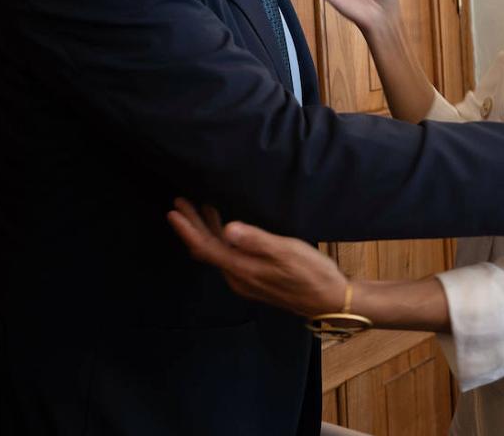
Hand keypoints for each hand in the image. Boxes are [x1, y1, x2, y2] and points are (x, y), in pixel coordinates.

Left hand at [167, 199, 346, 317]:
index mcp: (242, 270)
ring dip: (206, 231)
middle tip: (181, 202)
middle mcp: (237, 278)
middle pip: (207, 250)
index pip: (205, 248)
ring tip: (199, 208)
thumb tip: (227, 229)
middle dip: (192, 226)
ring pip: (217, 253)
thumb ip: (256, 241)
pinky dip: (220, 239)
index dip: (188, 229)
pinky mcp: (255, 279)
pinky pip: (228, 257)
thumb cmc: (311, 273)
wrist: (330, 300)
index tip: (174, 210)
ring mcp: (245, 280)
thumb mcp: (286, 252)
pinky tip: (225, 228)